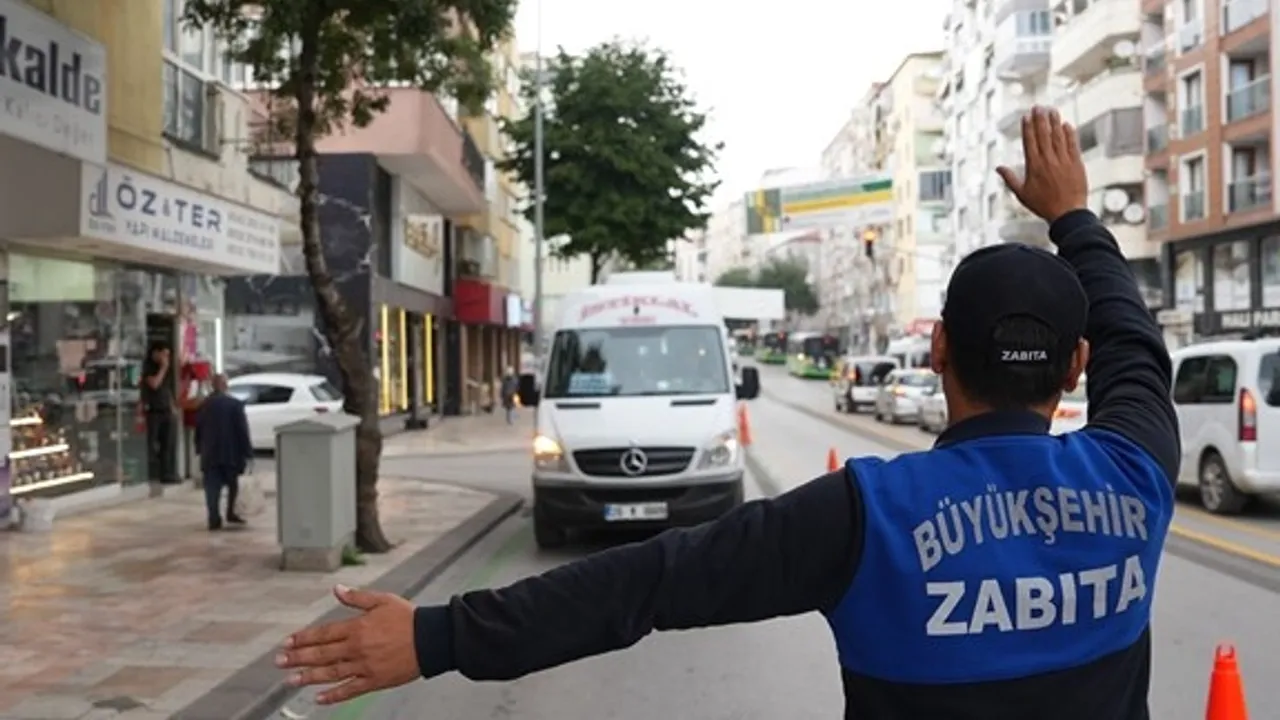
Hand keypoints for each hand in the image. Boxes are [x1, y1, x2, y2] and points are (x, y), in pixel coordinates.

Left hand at [276, 585, 419, 703]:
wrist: (431, 638)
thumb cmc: (409, 618)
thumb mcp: (383, 600)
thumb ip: (357, 597)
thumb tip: (337, 589)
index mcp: (357, 627)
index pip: (323, 633)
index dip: (303, 638)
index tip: (287, 642)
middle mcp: (357, 648)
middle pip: (321, 654)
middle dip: (298, 658)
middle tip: (280, 662)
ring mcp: (365, 666)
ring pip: (331, 673)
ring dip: (309, 677)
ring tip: (291, 681)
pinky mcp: (375, 680)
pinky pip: (351, 690)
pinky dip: (334, 696)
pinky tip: (319, 699)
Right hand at [996, 106, 1088, 221]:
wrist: (1068, 213)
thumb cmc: (1043, 205)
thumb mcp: (1022, 194)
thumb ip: (1010, 178)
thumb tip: (998, 167)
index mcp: (1034, 166)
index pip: (1030, 141)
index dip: (1028, 127)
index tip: (1026, 116)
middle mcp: (1048, 160)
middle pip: (1043, 135)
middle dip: (1040, 119)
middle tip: (1038, 107)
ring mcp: (1063, 160)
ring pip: (1058, 136)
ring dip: (1054, 122)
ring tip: (1052, 110)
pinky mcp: (1076, 163)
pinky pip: (1072, 144)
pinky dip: (1069, 133)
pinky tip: (1066, 125)